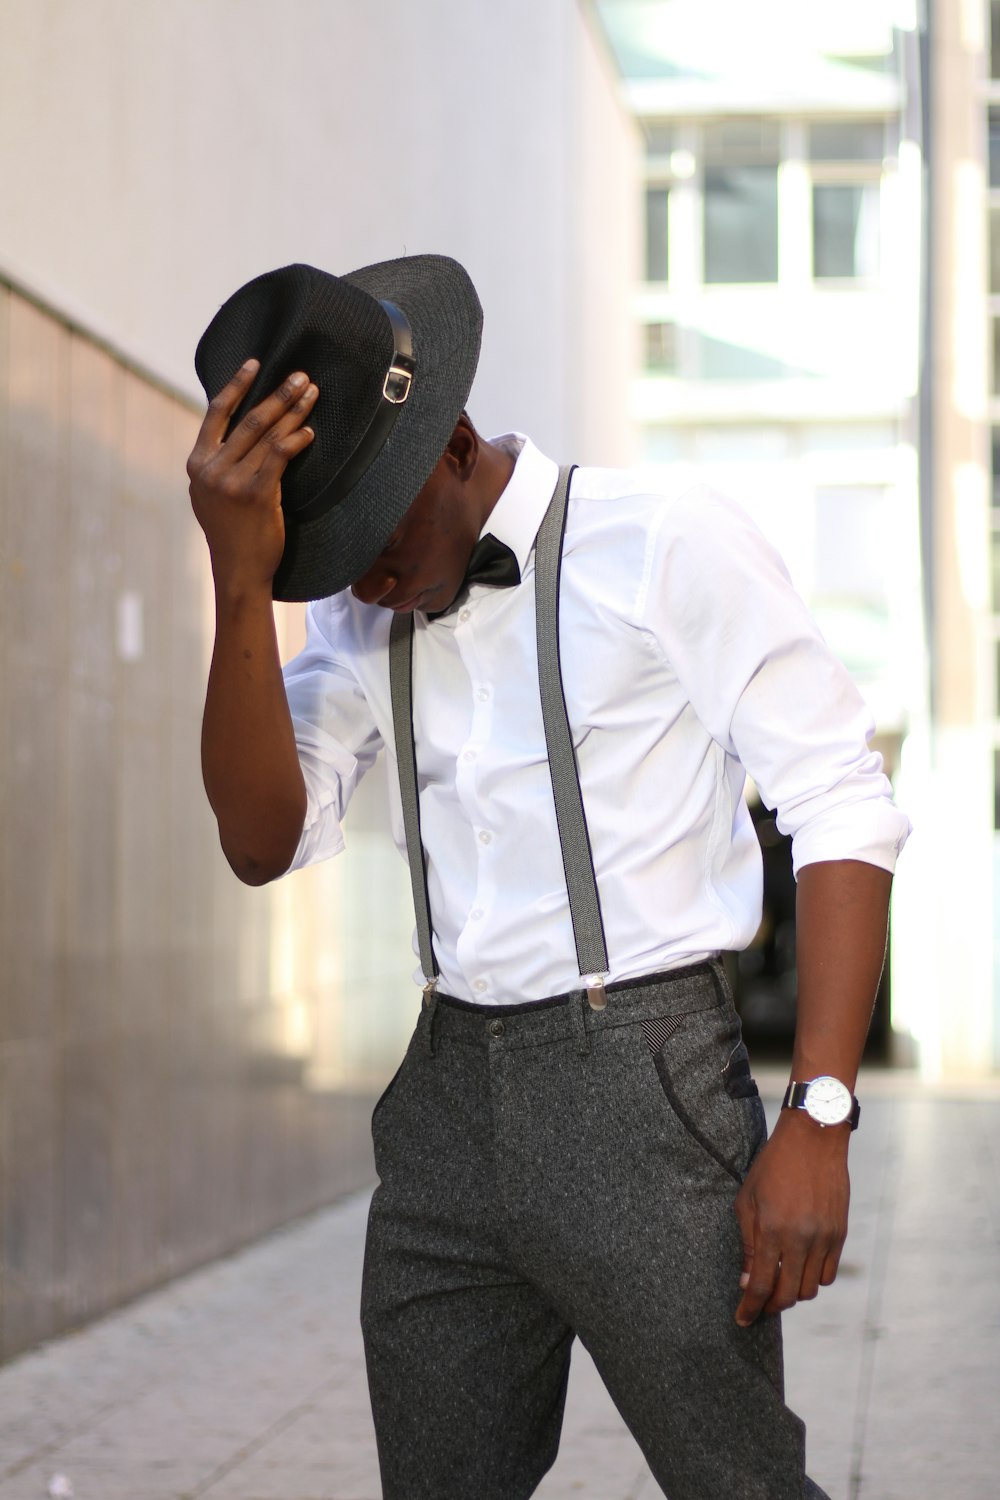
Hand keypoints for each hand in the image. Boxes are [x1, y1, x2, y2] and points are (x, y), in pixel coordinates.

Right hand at [187, 360, 317, 595]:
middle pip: (249, 420)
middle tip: (301, 377)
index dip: (236, 385)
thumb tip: (238, 432)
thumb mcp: (211, 495)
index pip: (216, 413)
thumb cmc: (231, 532)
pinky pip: (279, 456)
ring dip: (293, 412)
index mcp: (197, 464)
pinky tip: (309, 432)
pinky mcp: (256, 494)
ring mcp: (232, 481)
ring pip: (267, 435)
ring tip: (311, 395)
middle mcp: (211, 469)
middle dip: (278, 395)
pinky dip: (296, 440)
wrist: (238, 569)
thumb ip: (218, 464)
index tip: (256, 364)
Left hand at [733, 1107, 849, 1325]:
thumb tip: (748, 1281)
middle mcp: (801, 1239)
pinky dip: (813, 1279)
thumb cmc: (773, 1166)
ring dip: (793, 1293)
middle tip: (760, 1303)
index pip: (761, 1285)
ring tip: (780, 1282)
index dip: (751, 1308)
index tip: (743, 1321)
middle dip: (772, 1306)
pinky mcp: (840, 1234)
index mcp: (773, 1230)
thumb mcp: (748, 1199)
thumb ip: (748, 1243)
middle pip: (788, 1295)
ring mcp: (824, 1238)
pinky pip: (828, 1274)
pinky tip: (800, 1268)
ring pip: (810, 1289)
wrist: (814, 1139)